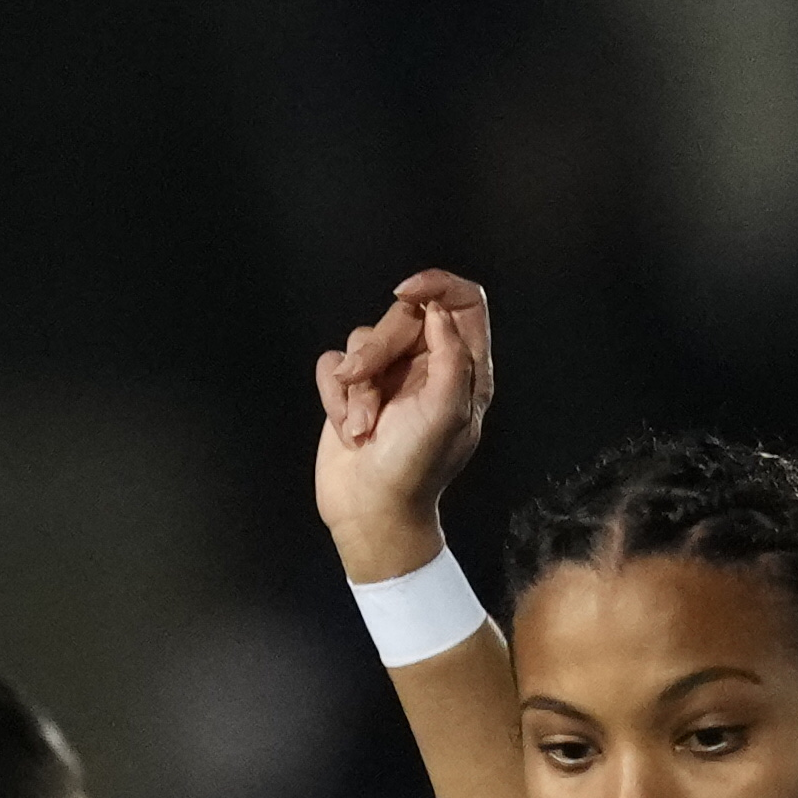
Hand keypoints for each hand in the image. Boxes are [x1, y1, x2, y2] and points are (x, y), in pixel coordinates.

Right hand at [313, 270, 493, 578]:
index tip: (406, 295)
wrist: (371, 512)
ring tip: (362, 428)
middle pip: (403, 316)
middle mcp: (428, 367)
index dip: (437, 286)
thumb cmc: (414, 470)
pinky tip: (348, 429)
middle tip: (364, 382)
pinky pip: (334, 364)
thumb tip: (437, 311)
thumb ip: (450, 356)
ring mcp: (390, 377)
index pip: (464, 302)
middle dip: (377, 348)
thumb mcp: (446, 412)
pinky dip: (334, 396)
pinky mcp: (353, 390)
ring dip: (356, 387)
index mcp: (464, 371)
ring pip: (362, 341)